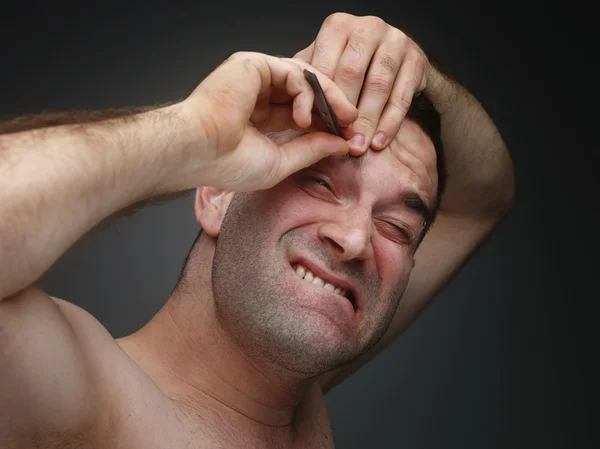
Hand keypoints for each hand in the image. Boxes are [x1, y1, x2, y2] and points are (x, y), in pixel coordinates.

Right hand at [180, 52, 357, 191]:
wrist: (198, 151)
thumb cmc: (227, 163)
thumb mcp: (281, 162)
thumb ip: (311, 150)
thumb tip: (340, 144)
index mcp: (260, 118)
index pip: (303, 114)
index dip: (327, 123)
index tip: (347, 137)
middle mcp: (258, 94)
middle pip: (308, 92)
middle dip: (334, 107)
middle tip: (353, 122)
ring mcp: (255, 78)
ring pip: (304, 78)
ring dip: (328, 97)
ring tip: (342, 118)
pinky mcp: (253, 65)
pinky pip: (292, 73)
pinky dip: (305, 93)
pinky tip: (303, 118)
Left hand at [295, 13, 428, 154]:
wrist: (398, 60)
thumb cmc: (353, 64)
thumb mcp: (326, 64)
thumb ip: (309, 78)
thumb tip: (287, 101)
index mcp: (338, 27)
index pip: (325, 63)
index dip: (318, 96)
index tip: (310, 124)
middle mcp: (367, 28)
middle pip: (352, 73)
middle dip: (342, 110)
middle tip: (335, 139)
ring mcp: (395, 41)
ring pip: (378, 85)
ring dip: (367, 121)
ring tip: (357, 147)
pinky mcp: (416, 60)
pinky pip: (401, 97)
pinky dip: (389, 124)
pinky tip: (378, 143)